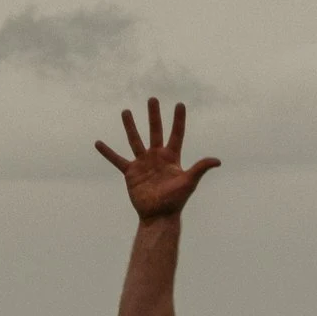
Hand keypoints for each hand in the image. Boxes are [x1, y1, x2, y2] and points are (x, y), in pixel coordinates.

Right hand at [95, 99, 219, 221]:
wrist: (158, 216)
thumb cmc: (175, 201)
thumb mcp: (188, 182)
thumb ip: (200, 168)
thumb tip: (218, 161)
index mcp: (171, 157)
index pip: (176, 134)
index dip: (179, 120)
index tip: (180, 104)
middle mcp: (157, 157)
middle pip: (155, 131)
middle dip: (154, 115)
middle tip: (153, 99)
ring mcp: (143, 163)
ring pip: (135, 140)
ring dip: (130, 126)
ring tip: (125, 111)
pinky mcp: (131, 173)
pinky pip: (117, 160)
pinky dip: (107, 152)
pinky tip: (98, 143)